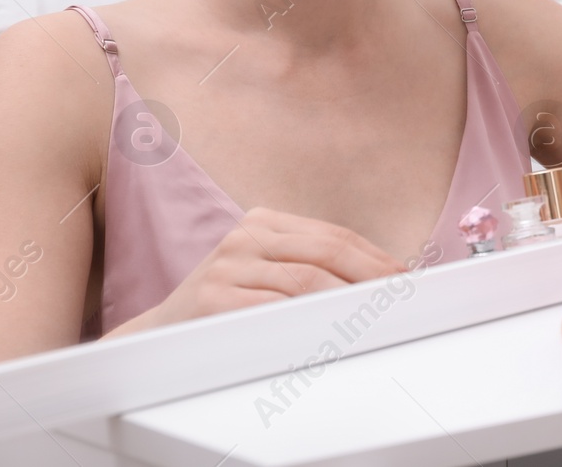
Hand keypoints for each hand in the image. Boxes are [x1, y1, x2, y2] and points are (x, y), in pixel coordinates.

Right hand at [122, 207, 405, 331]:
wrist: (156, 339)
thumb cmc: (223, 308)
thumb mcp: (265, 274)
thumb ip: (312, 269)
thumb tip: (379, 283)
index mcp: (263, 222)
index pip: (336, 236)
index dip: (376, 258)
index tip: (406, 280)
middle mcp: (245, 235)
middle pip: (328, 252)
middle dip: (373, 276)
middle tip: (402, 299)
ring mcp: (227, 264)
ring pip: (307, 279)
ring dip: (349, 300)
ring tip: (378, 315)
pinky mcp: (212, 298)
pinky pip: (275, 308)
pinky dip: (310, 319)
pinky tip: (334, 328)